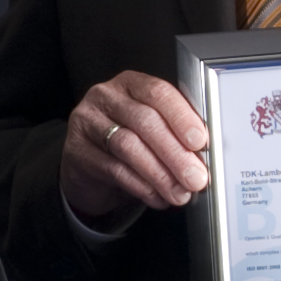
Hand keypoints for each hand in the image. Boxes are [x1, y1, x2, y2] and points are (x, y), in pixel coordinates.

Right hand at [62, 71, 211, 222]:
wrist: (89, 165)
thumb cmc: (129, 142)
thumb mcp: (152, 129)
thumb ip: (175, 133)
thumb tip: (204, 156)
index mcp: (131, 84)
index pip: (158, 93)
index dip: (181, 117)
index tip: (200, 142)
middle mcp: (106, 96)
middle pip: (144, 121)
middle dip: (175, 153)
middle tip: (195, 177)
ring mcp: (87, 122)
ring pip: (128, 146)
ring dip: (160, 174)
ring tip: (179, 193)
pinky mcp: (77, 150)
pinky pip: (113, 169)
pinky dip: (141, 187)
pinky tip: (157, 197)